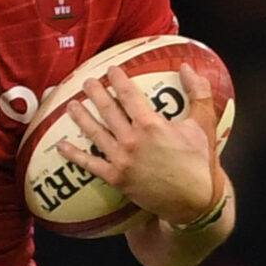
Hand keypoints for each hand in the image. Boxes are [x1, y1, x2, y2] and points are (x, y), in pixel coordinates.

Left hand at [56, 64, 225, 226]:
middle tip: (86, 82)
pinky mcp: (116, 178)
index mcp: (151, 124)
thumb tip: (187, 66)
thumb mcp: (203, 122)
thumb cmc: (200, 160)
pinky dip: (74, 155)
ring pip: (95, 133)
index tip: (111, 69)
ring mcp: (121, 160)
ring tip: (71, 104)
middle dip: (95, 93)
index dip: (117, 79)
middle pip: (107, 110)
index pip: (128, 94)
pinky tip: (61, 146)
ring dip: (81, 117)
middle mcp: (131, 140)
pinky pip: (90, 164)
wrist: (193, 199)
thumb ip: (198, 92)